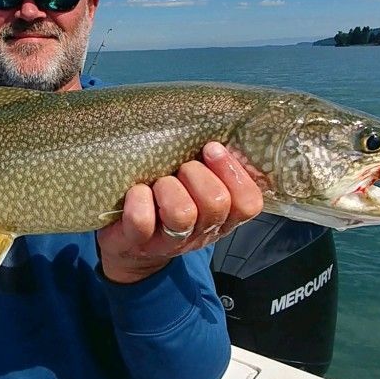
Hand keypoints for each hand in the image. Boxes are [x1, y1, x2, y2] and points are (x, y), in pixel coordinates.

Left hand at [97, 142, 263, 284]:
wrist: (131, 245)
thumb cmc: (168, 202)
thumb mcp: (197, 187)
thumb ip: (213, 168)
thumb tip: (221, 132)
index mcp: (223, 218)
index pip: (248, 203)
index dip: (234, 173)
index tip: (211, 148)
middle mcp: (202, 232)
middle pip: (216, 203)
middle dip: (197, 174)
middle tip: (182, 168)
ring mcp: (170, 241)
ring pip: (182, 214)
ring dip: (169, 187)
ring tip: (160, 182)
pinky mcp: (138, 243)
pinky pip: (142, 221)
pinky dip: (139, 199)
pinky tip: (137, 191)